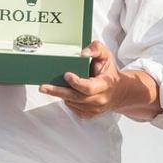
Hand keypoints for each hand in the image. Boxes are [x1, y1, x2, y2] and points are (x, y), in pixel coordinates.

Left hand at [39, 41, 159, 119]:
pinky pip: (73, 108)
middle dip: (58, 91)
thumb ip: (96, 49)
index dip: (76, 83)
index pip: (89, 88)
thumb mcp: (106, 55)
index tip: (66, 75)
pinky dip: (67, 100)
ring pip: (72, 103)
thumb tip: (82, 53)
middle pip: (76, 98)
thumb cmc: (109, 72)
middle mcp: (100, 99)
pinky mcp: (89, 114)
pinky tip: (65, 92)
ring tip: (51, 86)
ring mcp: (95, 109)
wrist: (119, 91)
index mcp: (105, 85)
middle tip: (43, 87)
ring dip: (61, 94)